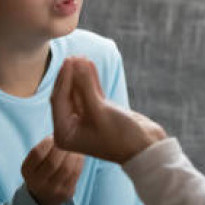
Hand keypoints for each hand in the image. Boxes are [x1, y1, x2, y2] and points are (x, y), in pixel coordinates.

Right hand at [20, 136, 83, 204]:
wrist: (44, 196)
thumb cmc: (42, 168)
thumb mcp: (36, 160)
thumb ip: (45, 147)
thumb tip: (63, 126)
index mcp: (27, 171)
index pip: (37, 154)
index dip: (48, 142)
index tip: (55, 135)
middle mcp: (37, 183)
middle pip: (52, 162)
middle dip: (63, 147)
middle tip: (69, 138)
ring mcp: (52, 190)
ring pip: (66, 168)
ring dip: (74, 153)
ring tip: (76, 145)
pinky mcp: (66, 193)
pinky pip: (76, 174)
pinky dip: (80, 161)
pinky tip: (79, 154)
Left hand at [50, 57, 166, 163]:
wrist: (146, 148)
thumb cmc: (121, 136)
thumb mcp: (99, 110)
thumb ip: (85, 86)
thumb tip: (77, 63)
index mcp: (64, 134)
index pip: (59, 101)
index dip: (64, 79)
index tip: (69, 61)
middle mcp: (71, 127)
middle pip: (66, 95)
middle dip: (71, 76)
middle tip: (74, 57)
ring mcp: (85, 119)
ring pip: (79, 92)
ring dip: (81, 75)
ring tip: (82, 57)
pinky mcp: (99, 112)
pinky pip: (91, 93)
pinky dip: (91, 80)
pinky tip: (90, 65)